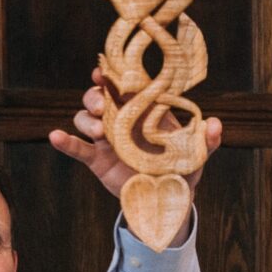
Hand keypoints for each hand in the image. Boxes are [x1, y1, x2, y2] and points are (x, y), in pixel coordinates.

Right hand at [47, 67, 222, 198]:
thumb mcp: (196, 156)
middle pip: (97, 97)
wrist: (167, 200)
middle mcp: (121, 119)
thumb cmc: (182, 169)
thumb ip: (207, 141)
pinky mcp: (96, 159)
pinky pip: (76, 147)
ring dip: (86, 119)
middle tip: (102, 106)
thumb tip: (216, 125)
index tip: (103, 71)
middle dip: (95, 97)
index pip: (124, 86)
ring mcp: (106, 138)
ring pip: (83, 118)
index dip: (111, 76)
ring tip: (99, 132)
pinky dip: (64, 141)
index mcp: (143, 111)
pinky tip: (55, 137)